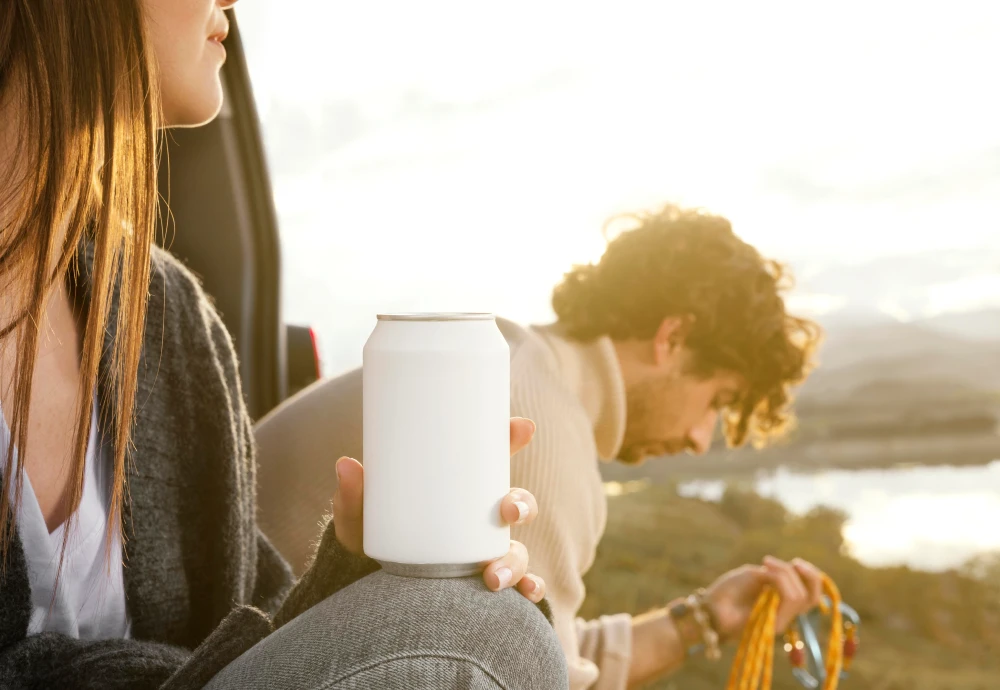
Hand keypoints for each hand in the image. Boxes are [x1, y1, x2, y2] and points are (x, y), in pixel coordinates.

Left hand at [332, 416, 546, 603]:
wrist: (372, 582)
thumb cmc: (374, 536)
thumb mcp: (362, 515)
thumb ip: (353, 494)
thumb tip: (347, 465)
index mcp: (463, 490)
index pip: (494, 459)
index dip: (512, 439)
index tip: (521, 428)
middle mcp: (483, 520)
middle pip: (517, 505)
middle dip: (522, 504)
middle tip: (506, 511)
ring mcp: (488, 551)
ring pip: (518, 549)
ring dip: (516, 560)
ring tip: (492, 575)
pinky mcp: (487, 580)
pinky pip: (521, 584)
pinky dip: (532, 588)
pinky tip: (528, 594)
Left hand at [704, 556, 823, 641]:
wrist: (710, 607)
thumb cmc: (729, 590)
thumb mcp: (755, 575)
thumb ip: (777, 575)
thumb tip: (794, 572)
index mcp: (783, 601)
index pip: (813, 595)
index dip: (813, 577)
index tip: (797, 562)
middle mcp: (785, 613)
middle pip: (812, 597)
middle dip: (804, 574)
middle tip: (785, 562)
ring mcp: (780, 620)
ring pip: (800, 597)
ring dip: (786, 575)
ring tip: (766, 565)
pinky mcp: (773, 625)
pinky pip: (788, 602)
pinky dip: (780, 582)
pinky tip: (764, 572)